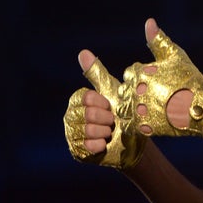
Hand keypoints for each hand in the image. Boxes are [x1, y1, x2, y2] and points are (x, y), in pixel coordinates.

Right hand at [63, 52, 145, 168]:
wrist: (131, 139)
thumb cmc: (121, 110)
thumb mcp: (110, 89)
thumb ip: (96, 72)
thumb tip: (82, 52)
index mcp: (78, 100)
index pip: (87, 98)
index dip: (102, 102)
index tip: (110, 105)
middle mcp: (71, 116)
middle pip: (87, 114)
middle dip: (106, 118)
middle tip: (112, 120)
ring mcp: (72, 134)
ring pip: (87, 130)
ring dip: (104, 131)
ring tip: (109, 131)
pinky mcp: (77, 151)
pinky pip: (87, 146)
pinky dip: (100, 144)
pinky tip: (105, 142)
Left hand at [122, 18, 202, 136]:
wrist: (202, 107)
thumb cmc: (190, 79)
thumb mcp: (174, 55)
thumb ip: (158, 39)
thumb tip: (149, 22)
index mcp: (140, 72)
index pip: (129, 73)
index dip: (140, 77)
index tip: (152, 81)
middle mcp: (136, 91)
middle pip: (126, 91)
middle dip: (136, 93)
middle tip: (152, 96)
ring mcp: (139, 110)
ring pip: (126, 108)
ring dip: (135, 108)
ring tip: (151, 108)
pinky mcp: (144, 127)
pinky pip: (132, 125)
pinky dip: (139, 123)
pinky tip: (151, 119)